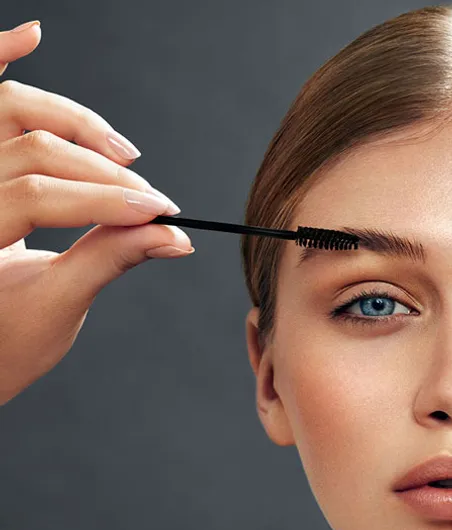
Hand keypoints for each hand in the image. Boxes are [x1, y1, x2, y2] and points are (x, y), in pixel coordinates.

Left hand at [0, 20, 192, 406]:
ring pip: (9, 110)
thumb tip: (172, 238)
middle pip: (33, 148)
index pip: (42, 195)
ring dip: (71, 120)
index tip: (161, 218)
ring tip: (122, 154)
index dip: (108, 202)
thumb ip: (109, 261)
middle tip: (152, 204)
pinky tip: (30, 35)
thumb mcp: (55, 309)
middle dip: (103, 173)